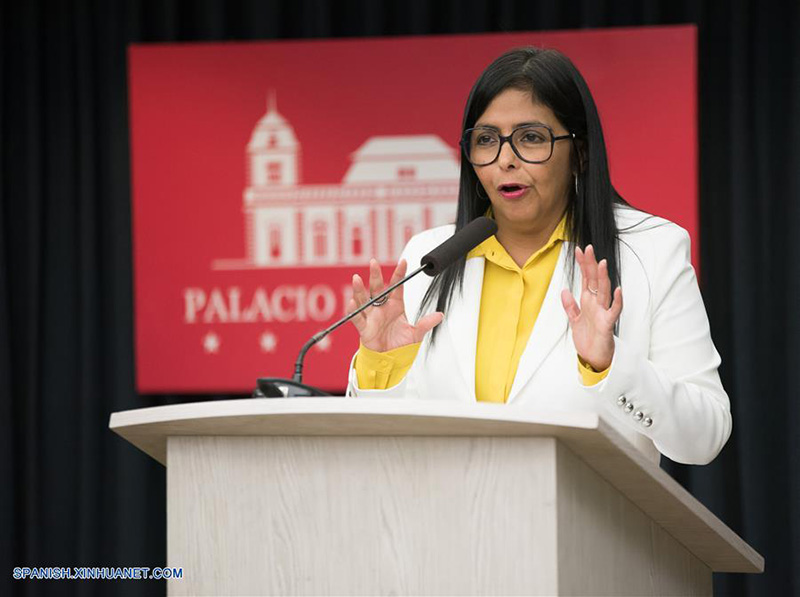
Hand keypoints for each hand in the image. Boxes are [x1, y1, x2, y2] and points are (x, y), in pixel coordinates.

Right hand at [348, 258, 443, 352]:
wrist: (391, 359)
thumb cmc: (400, 345)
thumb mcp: (416, 333)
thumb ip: (426, 323)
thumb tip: (440, 315)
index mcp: (395, 305)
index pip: (397, 286)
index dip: (399, 274)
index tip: (403, 262)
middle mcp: (381, 308)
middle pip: (377, 288)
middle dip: (375, 275)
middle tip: (373, 262)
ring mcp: (372, 317)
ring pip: (363, 300)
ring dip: (359, 289)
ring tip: (357, 279)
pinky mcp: (365, 328)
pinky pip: (357, 318)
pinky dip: (353, 311)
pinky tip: (352, 302)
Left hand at [560, 245, 622, 370]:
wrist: (594, 358)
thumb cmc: (588, 339)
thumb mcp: (575, 320)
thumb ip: (570, 306)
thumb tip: (564, 291)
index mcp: (588, 301)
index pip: (586, 278)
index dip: (583, 264)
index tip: (578, 250)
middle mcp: (597, 304)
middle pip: (595, 280)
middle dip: (591, 265)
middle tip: (588, 248)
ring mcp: (603, 313)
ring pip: (604, 292)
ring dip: (603, 278)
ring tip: (602, 263)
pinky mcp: (607, 324)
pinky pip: (613, 311)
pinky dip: (616, 301)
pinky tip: (618, 290)